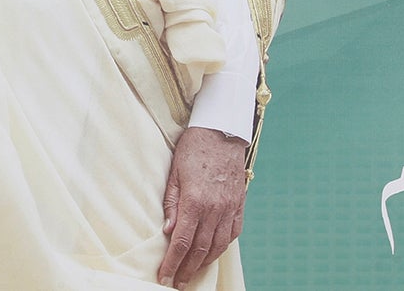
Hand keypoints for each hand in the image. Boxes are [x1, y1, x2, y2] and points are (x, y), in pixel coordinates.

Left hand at [158, 127, 247, 288]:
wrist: (223, 128)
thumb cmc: (194, 148)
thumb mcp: (174, 172)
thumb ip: (171, 203)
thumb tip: (167, 231)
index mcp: (195, 201)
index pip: (181, 242)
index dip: (172, 263)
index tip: (164, 277)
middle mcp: (214, 208)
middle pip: (199, 249)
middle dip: (186, 269)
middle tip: (177, 282)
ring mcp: (229, 206)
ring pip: (217, 245)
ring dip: (204, 262)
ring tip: (193, 272)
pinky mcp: (239, 202)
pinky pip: (233, 232)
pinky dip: (223, 246)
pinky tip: (214, 251)